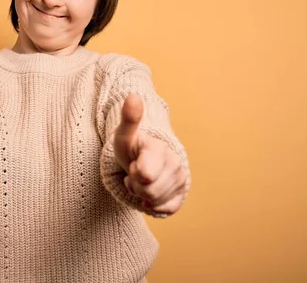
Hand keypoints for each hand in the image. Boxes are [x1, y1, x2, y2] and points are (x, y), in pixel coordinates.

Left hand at [114, 94, 186, 214]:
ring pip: (154, 202)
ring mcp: (180, 180)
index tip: (134, 165)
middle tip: (135, 173)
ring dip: (142, 194)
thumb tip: (133, 96)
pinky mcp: (181, 195)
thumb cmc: (132, 148)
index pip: (146, 174)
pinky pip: (163, 210)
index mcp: (159, 149)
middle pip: (148, 191)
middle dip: (136, 186)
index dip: (135, 174)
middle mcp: (174, 164)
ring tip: (141, 180)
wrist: (144, 159)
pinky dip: (152, 205)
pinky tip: (149, 192)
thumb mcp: (125, 135)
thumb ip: (129, 119)